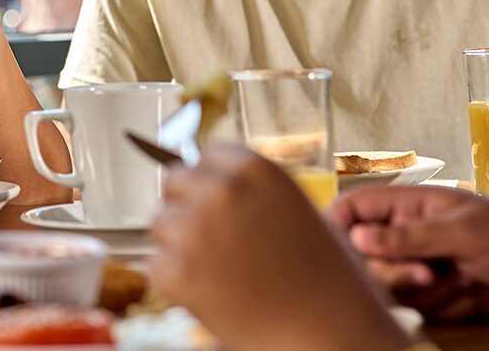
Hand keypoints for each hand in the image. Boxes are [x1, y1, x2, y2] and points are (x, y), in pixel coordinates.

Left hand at [148, 147, 407, 350]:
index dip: (207, 181)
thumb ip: (257, 193)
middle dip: (187, 208)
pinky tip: (212, 293)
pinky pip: (157, 265)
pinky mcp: (174, 271)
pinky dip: (176, 282)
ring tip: (220, 271)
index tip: (210, 197)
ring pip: (159, 224)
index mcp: (254, 168)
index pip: (204, 156)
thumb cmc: (329, 282)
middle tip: (211, 240)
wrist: (331, 335)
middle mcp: (219, 190)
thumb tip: (221, 187)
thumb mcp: (301, 212)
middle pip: (173, 183)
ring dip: (178, 244)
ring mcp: (192, 230)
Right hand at [331, 185, 488, 320]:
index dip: (337, 227)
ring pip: (392, 288)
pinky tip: (473, 296)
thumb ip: (409, 237)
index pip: (355, 208)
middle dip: (394, 273)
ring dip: (427, 293)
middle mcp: (412, 235)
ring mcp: (424, 267)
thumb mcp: (464, 232)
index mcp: (413, 205)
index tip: (338, 252)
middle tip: (427, 274)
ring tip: (464, 281)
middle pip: (365, 257)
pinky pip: (419, 310)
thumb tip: (357, 238)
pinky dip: (445, 308)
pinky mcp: (439, 297)